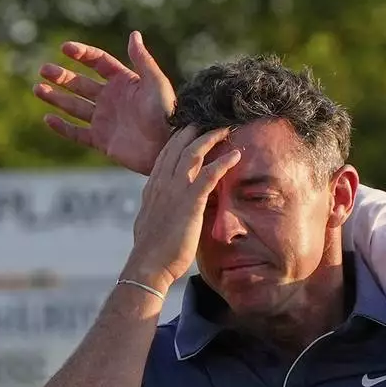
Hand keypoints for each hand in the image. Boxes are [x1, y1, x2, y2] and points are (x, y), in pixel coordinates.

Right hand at [35, 31, 174, 175]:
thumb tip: (134, 34)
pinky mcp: (103, 141)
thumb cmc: (167, 114)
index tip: (66, 48)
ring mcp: (106, 121)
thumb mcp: (156, 83)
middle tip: (44, 70)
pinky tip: (48, 118)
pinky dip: (62, 128)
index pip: (99, 62)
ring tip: (38, 88)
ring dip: (56, 98)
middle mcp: (112, 100)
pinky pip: (77, 133)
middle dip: (62, 76)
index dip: (82, 54)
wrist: (169, 148)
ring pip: (75, 107)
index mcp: (125, 83)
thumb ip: (142, 60)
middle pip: (81, 84)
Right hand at [121, 126, 240, 293]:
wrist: (148, 265)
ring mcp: (174, 190)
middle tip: (207, 121)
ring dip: (210, 139)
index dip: (178, 140)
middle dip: (192, 130)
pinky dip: (224, 162)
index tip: (189, 130)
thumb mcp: (153, 222)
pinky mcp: (189, 201)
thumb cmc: (153, 251)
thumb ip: (161, 209)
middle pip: (177, 147)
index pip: (165, 155)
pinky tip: (237, 155)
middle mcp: (161, 183)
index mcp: (152, 188)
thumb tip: (168, 209)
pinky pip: (209, 175)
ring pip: (192, 154)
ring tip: (225, 130)